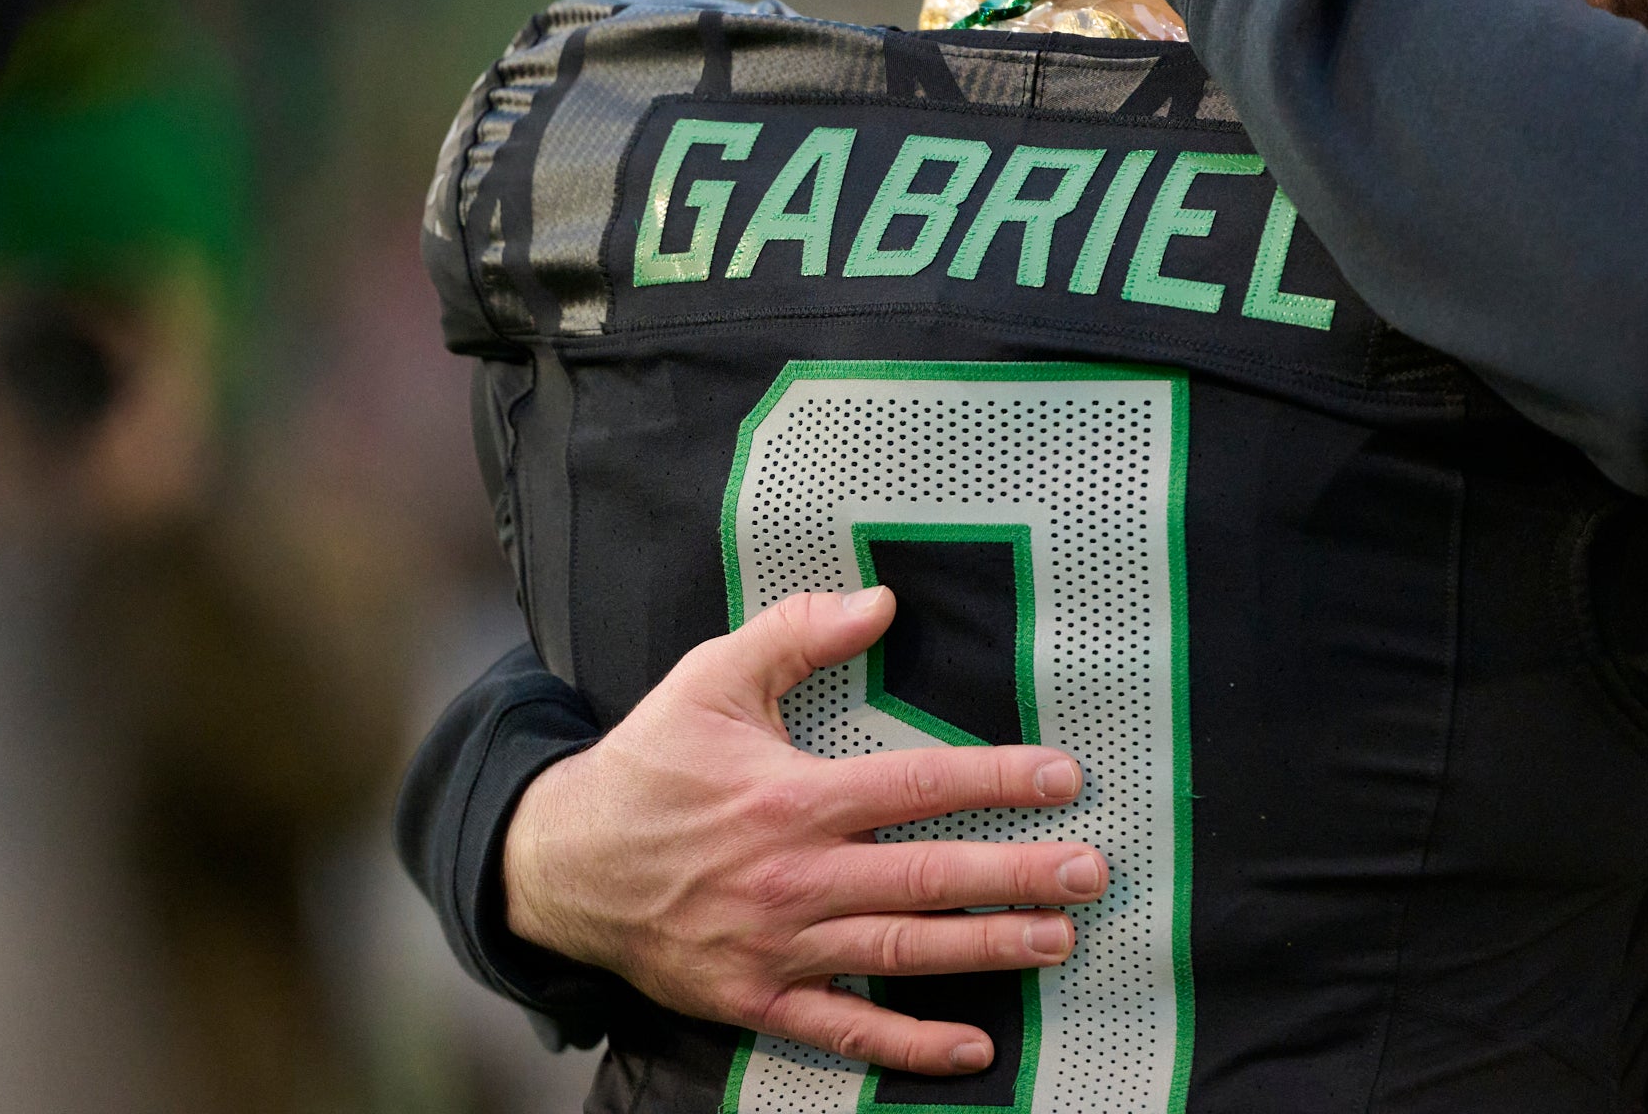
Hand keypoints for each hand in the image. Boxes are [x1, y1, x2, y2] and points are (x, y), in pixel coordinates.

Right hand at [503, 588, 1106, 1076]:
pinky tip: (976, 1048)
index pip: (916, 785)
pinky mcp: (755, 999)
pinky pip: (845, 1032)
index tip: (1065, 778)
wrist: (556, 864)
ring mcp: (776, 947)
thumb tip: (880, 600)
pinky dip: (910, 1047)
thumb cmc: (647, 765)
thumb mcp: (711, 679)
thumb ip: (796, 633)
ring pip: (900, 955)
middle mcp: (792, 878)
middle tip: (1090, 873)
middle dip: (1017, 875)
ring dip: (986, 949)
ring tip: (1057, 940)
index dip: (997, 781)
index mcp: (790, 798)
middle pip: (927, 878)